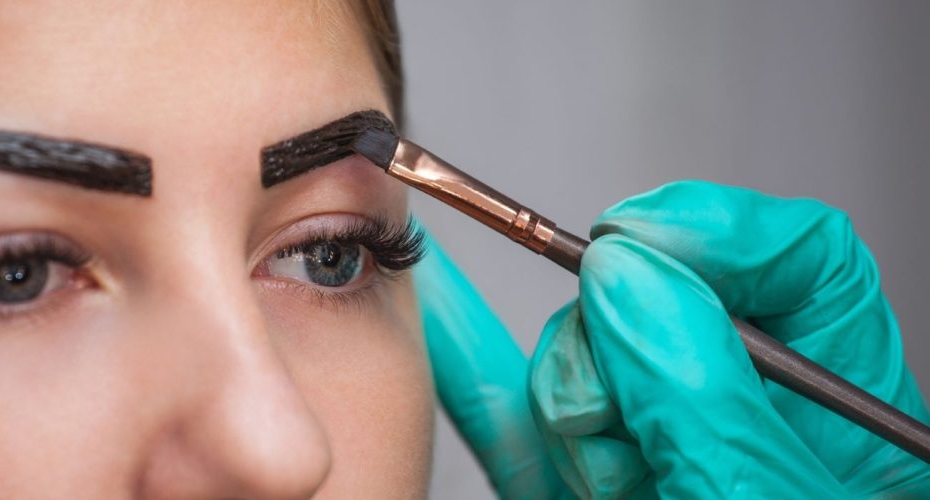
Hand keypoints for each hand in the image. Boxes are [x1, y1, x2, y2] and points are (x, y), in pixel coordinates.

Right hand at [417, 181, 929, 497]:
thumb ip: (706, 395)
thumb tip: (634, 275)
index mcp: (839, 425)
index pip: (802, 261)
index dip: (715, 229)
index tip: (638, 244)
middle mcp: (744, 425)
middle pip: (665, 308)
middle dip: (614, 343)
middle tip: (611, 408)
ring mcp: (658, 452)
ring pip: (585, 365)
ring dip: (564, 403)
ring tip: (598, 477)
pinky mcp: (587, 483)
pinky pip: (520, 422)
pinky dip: (476, 373)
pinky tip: (442, 313)